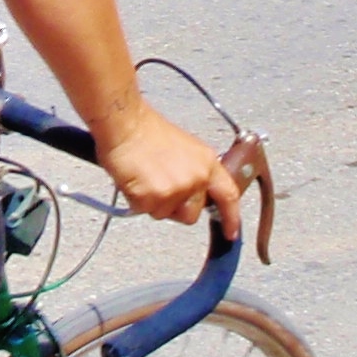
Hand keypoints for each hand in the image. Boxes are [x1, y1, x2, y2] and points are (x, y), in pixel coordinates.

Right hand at [96, 100, 239, 233]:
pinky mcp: (153, 198)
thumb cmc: (148, 132)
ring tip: (146, 177)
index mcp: (207, 163)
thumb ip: (196, 172)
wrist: (125, 125)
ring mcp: (175, 190)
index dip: (231, 217)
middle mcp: (196, 178)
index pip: (228, 195)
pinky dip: (136, 199)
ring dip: (153, 203)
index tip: (231, 232)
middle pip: (191, 214)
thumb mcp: (186, 149)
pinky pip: (144, 210)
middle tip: (160, 187)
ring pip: (164, 214)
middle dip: (175, 208)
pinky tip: (135, 180)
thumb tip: (194, 193)